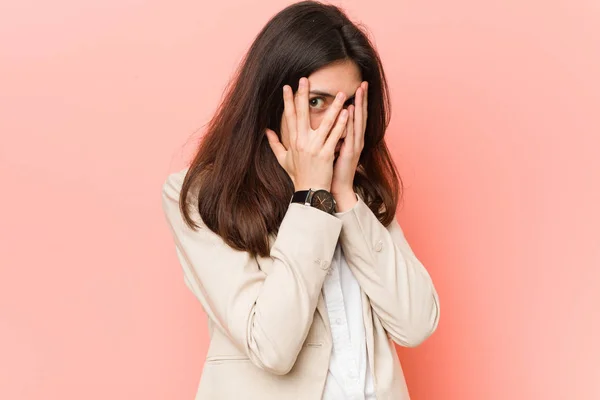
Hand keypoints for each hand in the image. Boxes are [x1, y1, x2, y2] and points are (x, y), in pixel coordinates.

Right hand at [265, 77, 348, 191]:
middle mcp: (302, 142)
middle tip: (306, 79)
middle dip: (303, 96)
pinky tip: (347, 113)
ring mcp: (314, 148)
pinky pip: (335, 136)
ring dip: (333, 107)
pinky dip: (341, 124)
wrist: (309, 192)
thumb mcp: (283, 159)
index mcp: (293, 141)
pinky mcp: (326, 154)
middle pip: (302, 114)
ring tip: (341, 94)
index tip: (287, 86)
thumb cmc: (298, 175)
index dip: (288, 101)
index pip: (289, 117)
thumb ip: (274, 143)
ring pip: (324, 123)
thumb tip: (266, 131)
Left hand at [331, 81, 367, 210]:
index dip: (357, 102)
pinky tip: (349, 111)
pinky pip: (350, 134)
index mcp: (350, 139)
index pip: (354, 116)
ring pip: (357, 122)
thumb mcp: (330, 149)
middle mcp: (355, 140)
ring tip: (360, 91)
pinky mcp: (349, 153)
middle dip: (362, 99)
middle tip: (364, 83)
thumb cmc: (330, 170)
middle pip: (360, 116)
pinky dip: (350, 122)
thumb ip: (331, 136)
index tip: (358, 87)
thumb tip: (326, 125)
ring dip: (359, 106)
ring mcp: (354, 146)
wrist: (334, 189)